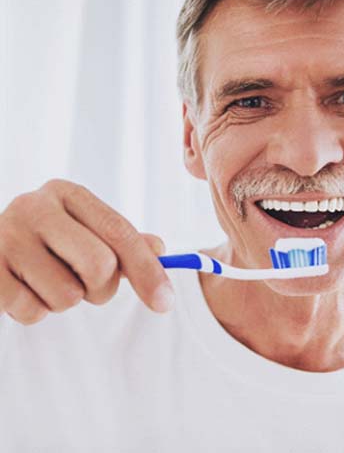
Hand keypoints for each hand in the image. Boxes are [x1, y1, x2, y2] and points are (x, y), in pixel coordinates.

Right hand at [0, 179, 175, 324]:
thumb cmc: (49, 242)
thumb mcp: (86, 231)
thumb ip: (124, 241)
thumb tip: (161, 249)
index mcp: (68, 193)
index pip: (119, 232)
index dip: (147, 269)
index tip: (166, 302)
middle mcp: (34, 206)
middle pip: (100, 264)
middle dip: (103, 289)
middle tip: (89, 287)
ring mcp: (5, 236)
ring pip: (67, 295)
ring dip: (67, 300)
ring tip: (49, 283)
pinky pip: (31, 311)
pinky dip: (36, 311)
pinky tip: (24, 290)